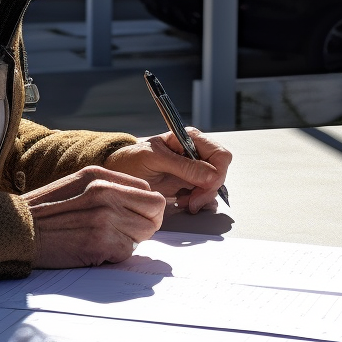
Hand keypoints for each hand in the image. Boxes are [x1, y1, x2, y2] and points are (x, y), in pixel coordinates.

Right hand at [25, 166, 165, 267]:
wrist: (15, 230)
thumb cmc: (43, 211)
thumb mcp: (76, 185)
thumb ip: (107, 189)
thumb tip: (137, 204)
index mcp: (99, 176)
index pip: (147, 190)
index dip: (144, 208)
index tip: (134, 217)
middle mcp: (105, 192)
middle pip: (155, 209)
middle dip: (146, 224)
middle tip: (127, 233)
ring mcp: (104, 217)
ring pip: (145, 232)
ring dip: (130, 241)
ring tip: (104, 240)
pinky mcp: (100, 242)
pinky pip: (127, 252)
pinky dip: (115, 255)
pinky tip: (94, 250)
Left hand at [104, 128, 231, 213]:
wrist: (121, 172)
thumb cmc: (133, 160)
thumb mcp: (155, 159)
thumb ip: (183, 167)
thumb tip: (211, 176)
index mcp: (190, 139)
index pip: (220, 155)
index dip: (217, 174)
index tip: (203, 188)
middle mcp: (196, 152)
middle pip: (220, 172)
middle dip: (209, 189)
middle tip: (192, 201)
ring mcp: (194, 169)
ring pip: (214, 186)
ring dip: (202, 197)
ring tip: (183, 201)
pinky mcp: (190, 183)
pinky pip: (206, 194)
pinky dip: (198, 202)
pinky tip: (183, 202)